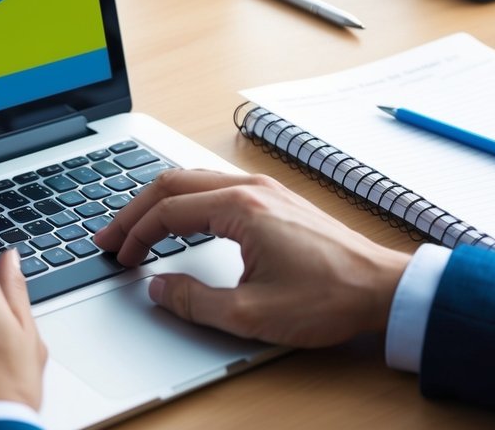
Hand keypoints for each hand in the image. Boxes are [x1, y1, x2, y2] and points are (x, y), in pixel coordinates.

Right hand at [94, 169, 409, 347]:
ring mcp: (265, 189)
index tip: (119, 257)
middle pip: (173, 183)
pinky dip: (186, 201)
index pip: (167, 210)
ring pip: (194, 180)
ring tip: (137, 228)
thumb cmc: (329, 297)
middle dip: (135, 210)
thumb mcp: (250, 314)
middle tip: (110, 235)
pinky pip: (216, 187)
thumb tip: (158, 287)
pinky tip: (181, 221)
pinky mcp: (276, 200)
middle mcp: (250, 188)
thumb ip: (194, 300)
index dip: (135, 235)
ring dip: (160, 202)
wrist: (384, 289)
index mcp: (240, 208)